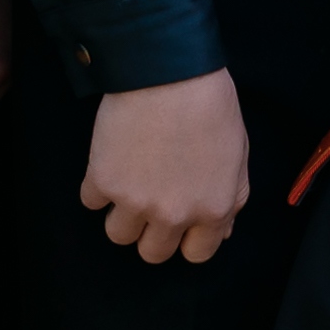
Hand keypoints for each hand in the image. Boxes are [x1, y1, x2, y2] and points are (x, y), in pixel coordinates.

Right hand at [82, 69, 254, 264]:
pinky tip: (112, 162)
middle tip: (153, 203)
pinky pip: (91, 203)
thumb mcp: (238, 155)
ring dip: (122, 215)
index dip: (188, 239)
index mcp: (212, 209)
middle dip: (153, 233)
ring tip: (131, 184)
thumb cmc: (210, 107)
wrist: (169, 76)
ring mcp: (135, 201)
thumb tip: (220, 231)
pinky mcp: (102, 182)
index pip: (197, 254)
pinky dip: (98, 187)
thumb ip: (231, 198)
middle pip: (153, 254)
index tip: (181, 225)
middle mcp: (173, 214)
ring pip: (118, 235)